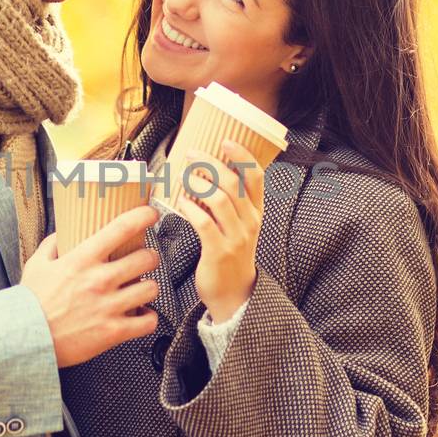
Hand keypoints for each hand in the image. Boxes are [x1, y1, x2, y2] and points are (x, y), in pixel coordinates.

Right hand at [21, 204, 160, 366]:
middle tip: (146, 260)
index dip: (142, 216)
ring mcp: (108, 306)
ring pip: (151, 289)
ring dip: (150, 287)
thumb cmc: (30, 303)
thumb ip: (52, 245)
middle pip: (146, 259)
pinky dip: (148, 318)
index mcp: (82, 260)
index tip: (150, 214)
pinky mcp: (113, 331)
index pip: (120, 229)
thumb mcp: (37, 264)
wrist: (25, 338)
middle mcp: (99, 280)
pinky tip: (141, 315)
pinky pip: (147, 322)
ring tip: (143, 289)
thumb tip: (63, 233)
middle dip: (150, 257)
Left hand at [174, 141, 262, 322]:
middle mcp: (251, 222)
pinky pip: (204, 223)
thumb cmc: (230, 255)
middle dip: (210, 164)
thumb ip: (229, 202)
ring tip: (183, 177)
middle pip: (233, 183)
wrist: (234, 295)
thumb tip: (204, 173)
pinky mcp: (219, 251)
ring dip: (198, 184)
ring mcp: (237, 237)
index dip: (242, 155)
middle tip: (191, 155)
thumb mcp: (239, 226)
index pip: (256, 176)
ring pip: (219, 199)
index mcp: (256, 212)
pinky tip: (181, 203)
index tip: (225, 141)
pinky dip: (190, 208)